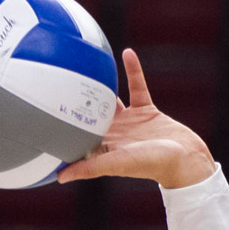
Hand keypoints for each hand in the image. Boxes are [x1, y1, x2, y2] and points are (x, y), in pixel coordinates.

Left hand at [57, 49, 212, 187]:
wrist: (185, 159)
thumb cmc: (151, 165)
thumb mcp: (117, 163)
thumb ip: (90, 168)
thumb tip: (59, 177)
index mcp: (103, 147)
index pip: (77, 136)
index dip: (62, 126)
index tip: (43, 114)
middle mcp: (114, 133)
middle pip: (89, 114)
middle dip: (75, 100)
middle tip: (55, 80)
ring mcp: (130, 121)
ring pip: (110, 98)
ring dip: (100, 84)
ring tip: (86, 63)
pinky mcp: (146, 110)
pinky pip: (137, 86)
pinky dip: (133, 70)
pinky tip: (126, 52)